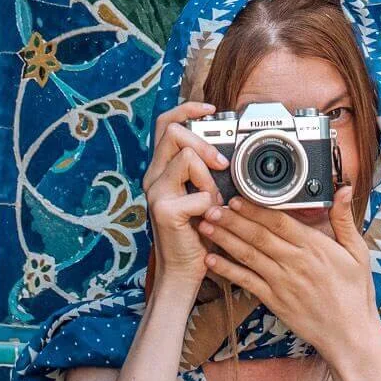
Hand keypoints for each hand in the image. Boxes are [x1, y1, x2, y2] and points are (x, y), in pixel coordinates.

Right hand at [143, 101, 227, 299]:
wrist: (185, 271)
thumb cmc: (198, 232)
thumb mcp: (203, 193)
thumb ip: (206, 171)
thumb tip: (227, 148)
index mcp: (162, 169)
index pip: (165, 123)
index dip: (187, 109)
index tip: (211, 108)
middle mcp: (153, 177)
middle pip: (172, 131)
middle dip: (203, 142)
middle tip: (220, 163)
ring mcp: (155, 193)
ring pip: (185, 156)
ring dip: (208, 175)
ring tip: (213, 199)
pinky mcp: (164, 211)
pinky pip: (197, 193)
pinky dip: (211, 203)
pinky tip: (209, 217)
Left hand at [196, 186, 380, 371]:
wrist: (349, 335)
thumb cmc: (355, 293)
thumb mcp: (358, 252)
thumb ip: (344, 220)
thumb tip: (344, 190)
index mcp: (314, 247)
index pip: (279, 222)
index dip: (254, 209)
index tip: (236, 199)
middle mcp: (295, 262)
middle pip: (258, 236)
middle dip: (231, 220)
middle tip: (210, 207)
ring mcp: (282, 283)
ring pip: (248, 256)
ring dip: (224, 240)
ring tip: (205, 226)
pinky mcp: (274, 301)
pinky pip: (247, 282)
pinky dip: (228, 271)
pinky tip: (211, 261)